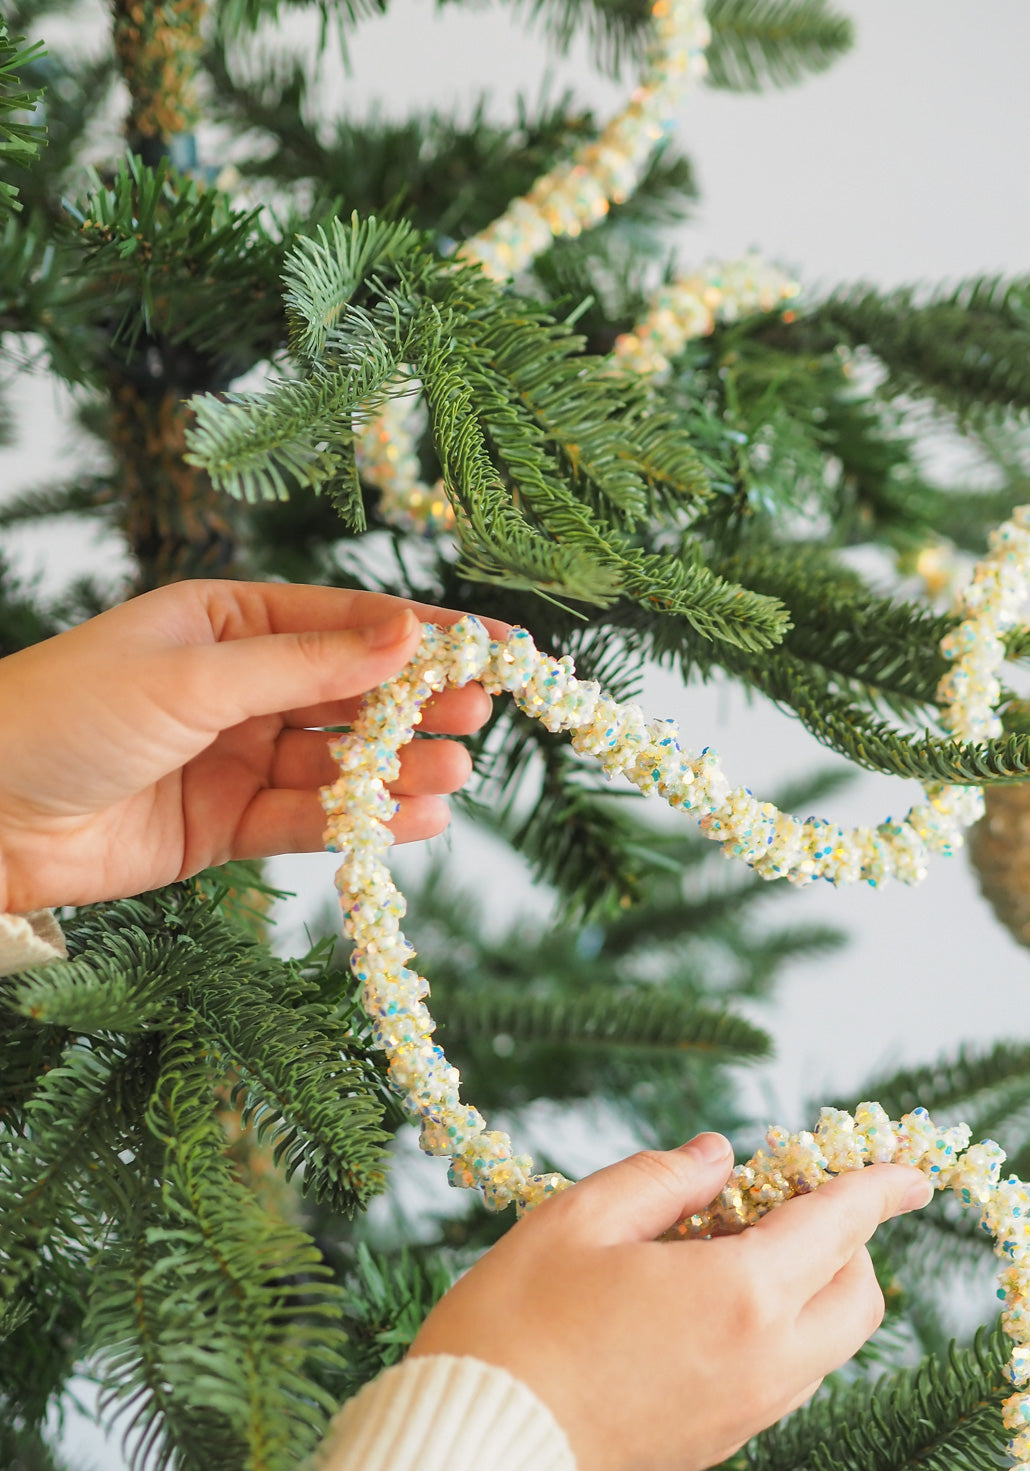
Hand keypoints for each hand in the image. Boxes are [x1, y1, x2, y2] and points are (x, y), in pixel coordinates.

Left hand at [0, 579, 507, 914]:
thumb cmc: (70, 713)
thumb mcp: (196, 675)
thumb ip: (306, 664)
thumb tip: (408, 634)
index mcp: (226, 621)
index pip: (344, 621)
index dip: (422, 632)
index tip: (495, 646)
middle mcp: (238, 686)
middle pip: (350, 692)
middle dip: (417, 703)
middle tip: (482, 712)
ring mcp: (235, 757)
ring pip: (337, 762)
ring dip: (397, 768)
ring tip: (456, 772)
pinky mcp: (225, 825)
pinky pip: (308, 820)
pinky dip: (360, 822)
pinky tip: (415, 820)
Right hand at [409, 1135, 932, 1470]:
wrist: (479, 1451)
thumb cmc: (516, 1327)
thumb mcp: (579, 1219)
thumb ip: (663, 1177)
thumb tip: (719, 1157)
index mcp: (739, 1295)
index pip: (839, 1225)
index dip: (880, 1187)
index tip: (909, 1169)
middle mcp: (764, 1361)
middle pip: (857, 1294)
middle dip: (847, 1239)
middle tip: (779, 1195)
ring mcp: (746, 1411)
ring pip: (829, 1341)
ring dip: (813, 1283)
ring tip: (727, 1241)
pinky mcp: (719, 1441)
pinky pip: (789, 1375)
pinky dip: (781, 1325)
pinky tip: (707, 1295)